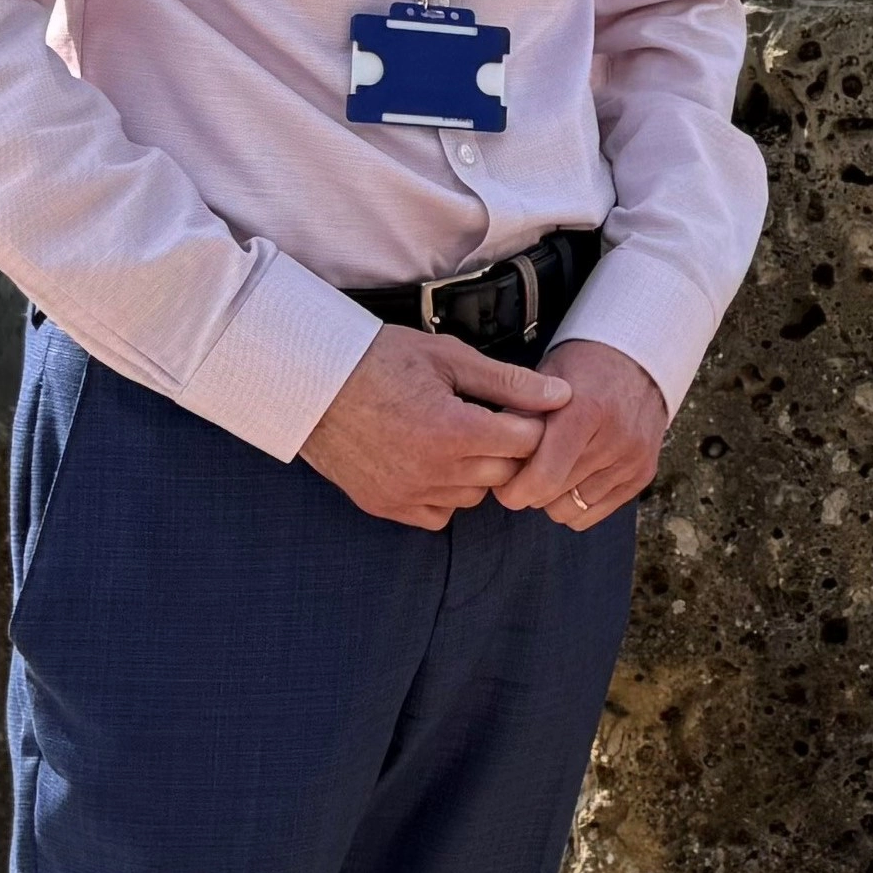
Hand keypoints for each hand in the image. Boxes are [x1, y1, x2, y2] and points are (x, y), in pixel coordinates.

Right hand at [299, 325, 568, 528]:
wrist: (309, 380)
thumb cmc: (378, 359)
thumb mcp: (448, 357)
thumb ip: (509, 381)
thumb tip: (563, 395)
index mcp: (454, 430)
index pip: (526, 442)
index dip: (531, 423)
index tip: (523, 409)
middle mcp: (434, 470)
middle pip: (505, 473)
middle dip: (507, 448)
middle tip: (491, 420)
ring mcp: (408, 493)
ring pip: (474, 497)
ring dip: (477, 472)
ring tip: (456, 437)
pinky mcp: (386, 505)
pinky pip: (438, 514)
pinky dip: (444, 495)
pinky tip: (432, 462)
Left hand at [496, 339, 672, 529]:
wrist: (639, 361)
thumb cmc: (583, 367)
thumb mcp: (544, 378)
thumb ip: (520, 417)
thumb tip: (494, 459)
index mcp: (586, 411)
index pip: (544, 477)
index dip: (514, 490)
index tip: (502, 484)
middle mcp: (615, 439)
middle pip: (554, 496)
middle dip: (529, 490)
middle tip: (523, 471)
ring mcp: (633, 459)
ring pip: (572, 510)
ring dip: (553, 498)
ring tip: (551, 471)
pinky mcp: (643, 474)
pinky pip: (594, 513)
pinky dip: (576, 503)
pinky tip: (572, 478)